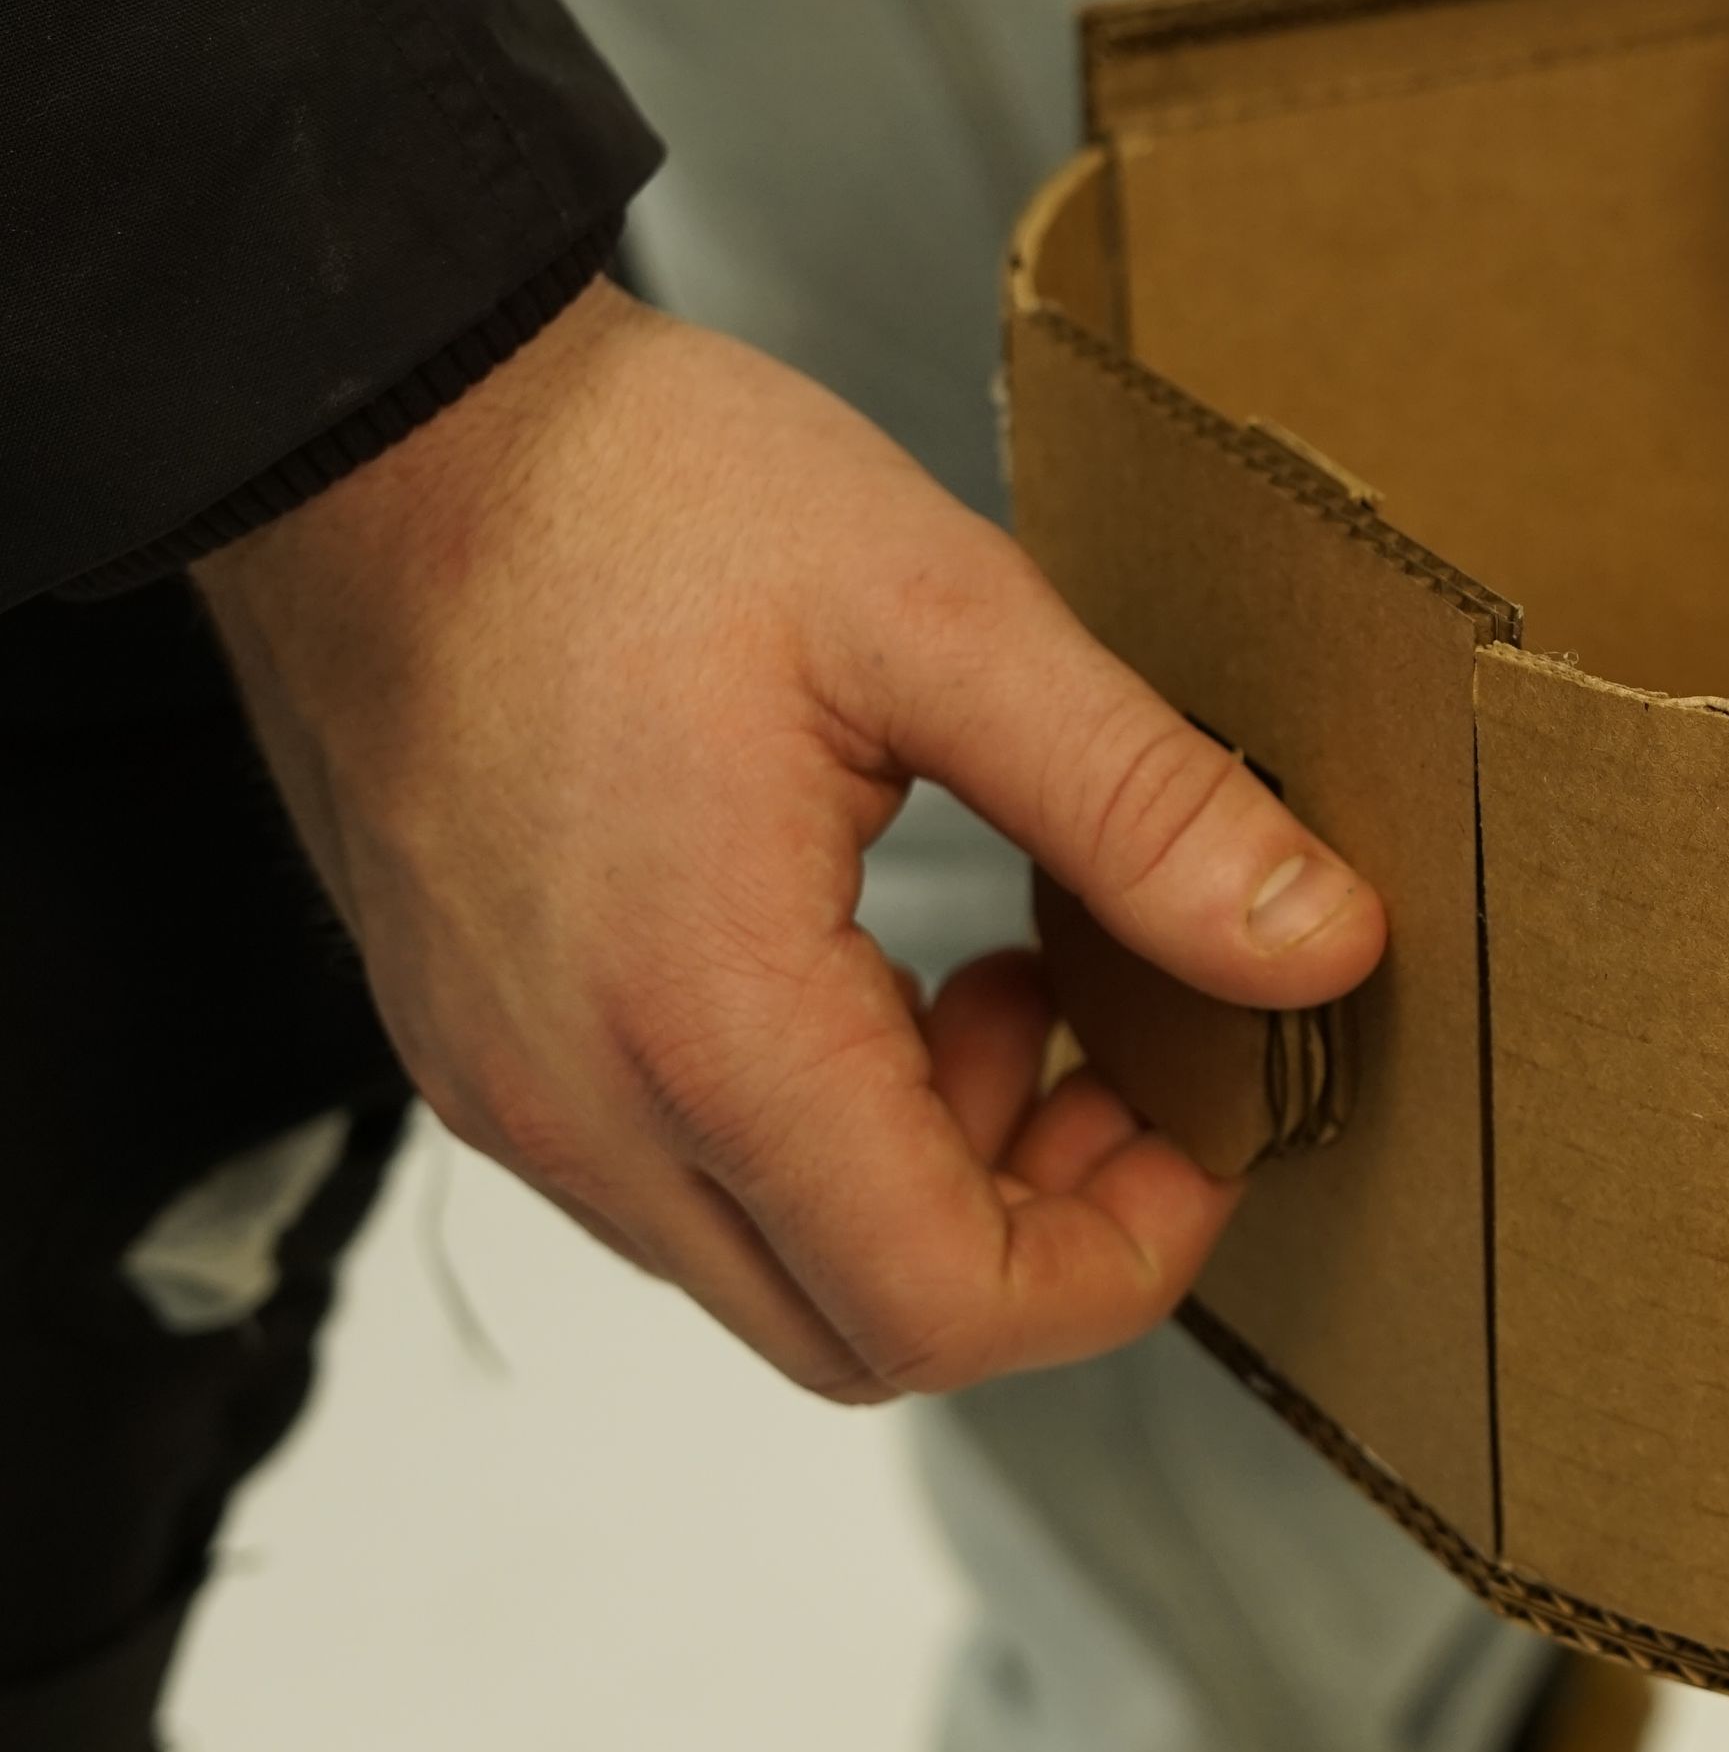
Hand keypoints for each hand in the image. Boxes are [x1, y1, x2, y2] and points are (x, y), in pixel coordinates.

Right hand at [194, 282, 1386, 1401]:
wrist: (384, 424)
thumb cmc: (627, 494)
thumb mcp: (944, 617)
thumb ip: (1143, 806)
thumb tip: (1320, 943)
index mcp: (702, 1023)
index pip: (939, 1308)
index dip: (1119, 1263)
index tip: (1207, 1133)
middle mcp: (580, 1103)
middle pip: (859, 1327)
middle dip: (1040, 1232)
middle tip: (1134, 1065)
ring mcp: (513, 1086)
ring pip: (770, 1263)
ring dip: (935, 1179)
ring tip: (1020, 986)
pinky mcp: (487, 1042)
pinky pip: (683, 1180)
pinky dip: (825, 1130)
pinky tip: (891, 972)